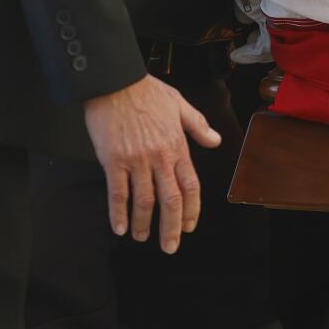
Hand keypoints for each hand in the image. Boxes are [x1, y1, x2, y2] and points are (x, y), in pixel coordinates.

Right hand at [81, 74, 221, 254]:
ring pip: (144, 201)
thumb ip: (197, 125)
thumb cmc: (146, 90)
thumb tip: (216, 141)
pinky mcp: (113, 160)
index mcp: (177, 145)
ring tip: (141, 237)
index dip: (191, 210)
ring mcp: (136, 160)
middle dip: (171, 228)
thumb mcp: (179, 104)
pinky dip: (118, 213)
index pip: (190, 185)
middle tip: (170, 247)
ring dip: (143, 223)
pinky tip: (120, 227)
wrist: (115, 81)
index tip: (189, 227)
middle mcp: (160, 157)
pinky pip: (117, 193)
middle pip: (170, 200)